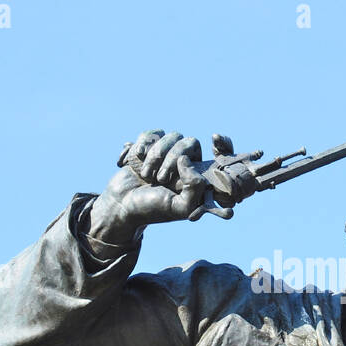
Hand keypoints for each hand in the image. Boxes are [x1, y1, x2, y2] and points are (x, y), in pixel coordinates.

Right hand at [89, 130, 236, 244]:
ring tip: (144, 175)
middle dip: (170, 159)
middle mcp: (184, 163)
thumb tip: (185, 159)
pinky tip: (129, 163)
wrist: (121, 206)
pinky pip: (148, 135)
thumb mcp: (180, 207)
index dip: (225, 145)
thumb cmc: (152, 210)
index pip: (218, 156)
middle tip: (160, 179)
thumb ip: (195, 188)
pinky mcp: (148, 147)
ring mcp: (165, 153)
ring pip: (168, 136)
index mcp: (197, 175)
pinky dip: (137, 147)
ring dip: (153, 156)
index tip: (218, 140)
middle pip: (187, 142)